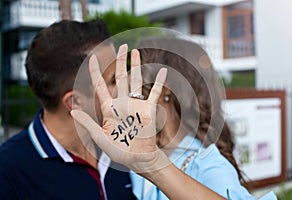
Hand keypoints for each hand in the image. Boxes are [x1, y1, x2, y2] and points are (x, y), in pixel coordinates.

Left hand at [71, 44, 169, 172]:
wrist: (138, 159)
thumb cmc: (119, 150)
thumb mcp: (100, 137)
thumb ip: (88, 124)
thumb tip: (72, 112)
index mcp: (109, 109)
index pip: (101, 86)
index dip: (95, 72)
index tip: (92, 58)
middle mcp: (122, 103)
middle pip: (121, 77)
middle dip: (121, 62)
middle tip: (123, 47)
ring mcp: (136, 105)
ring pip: (135, 80)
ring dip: (136, 66)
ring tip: (136, 52)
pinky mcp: (149, 109)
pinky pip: (154, 93)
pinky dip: (158, 82)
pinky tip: (162, 70)